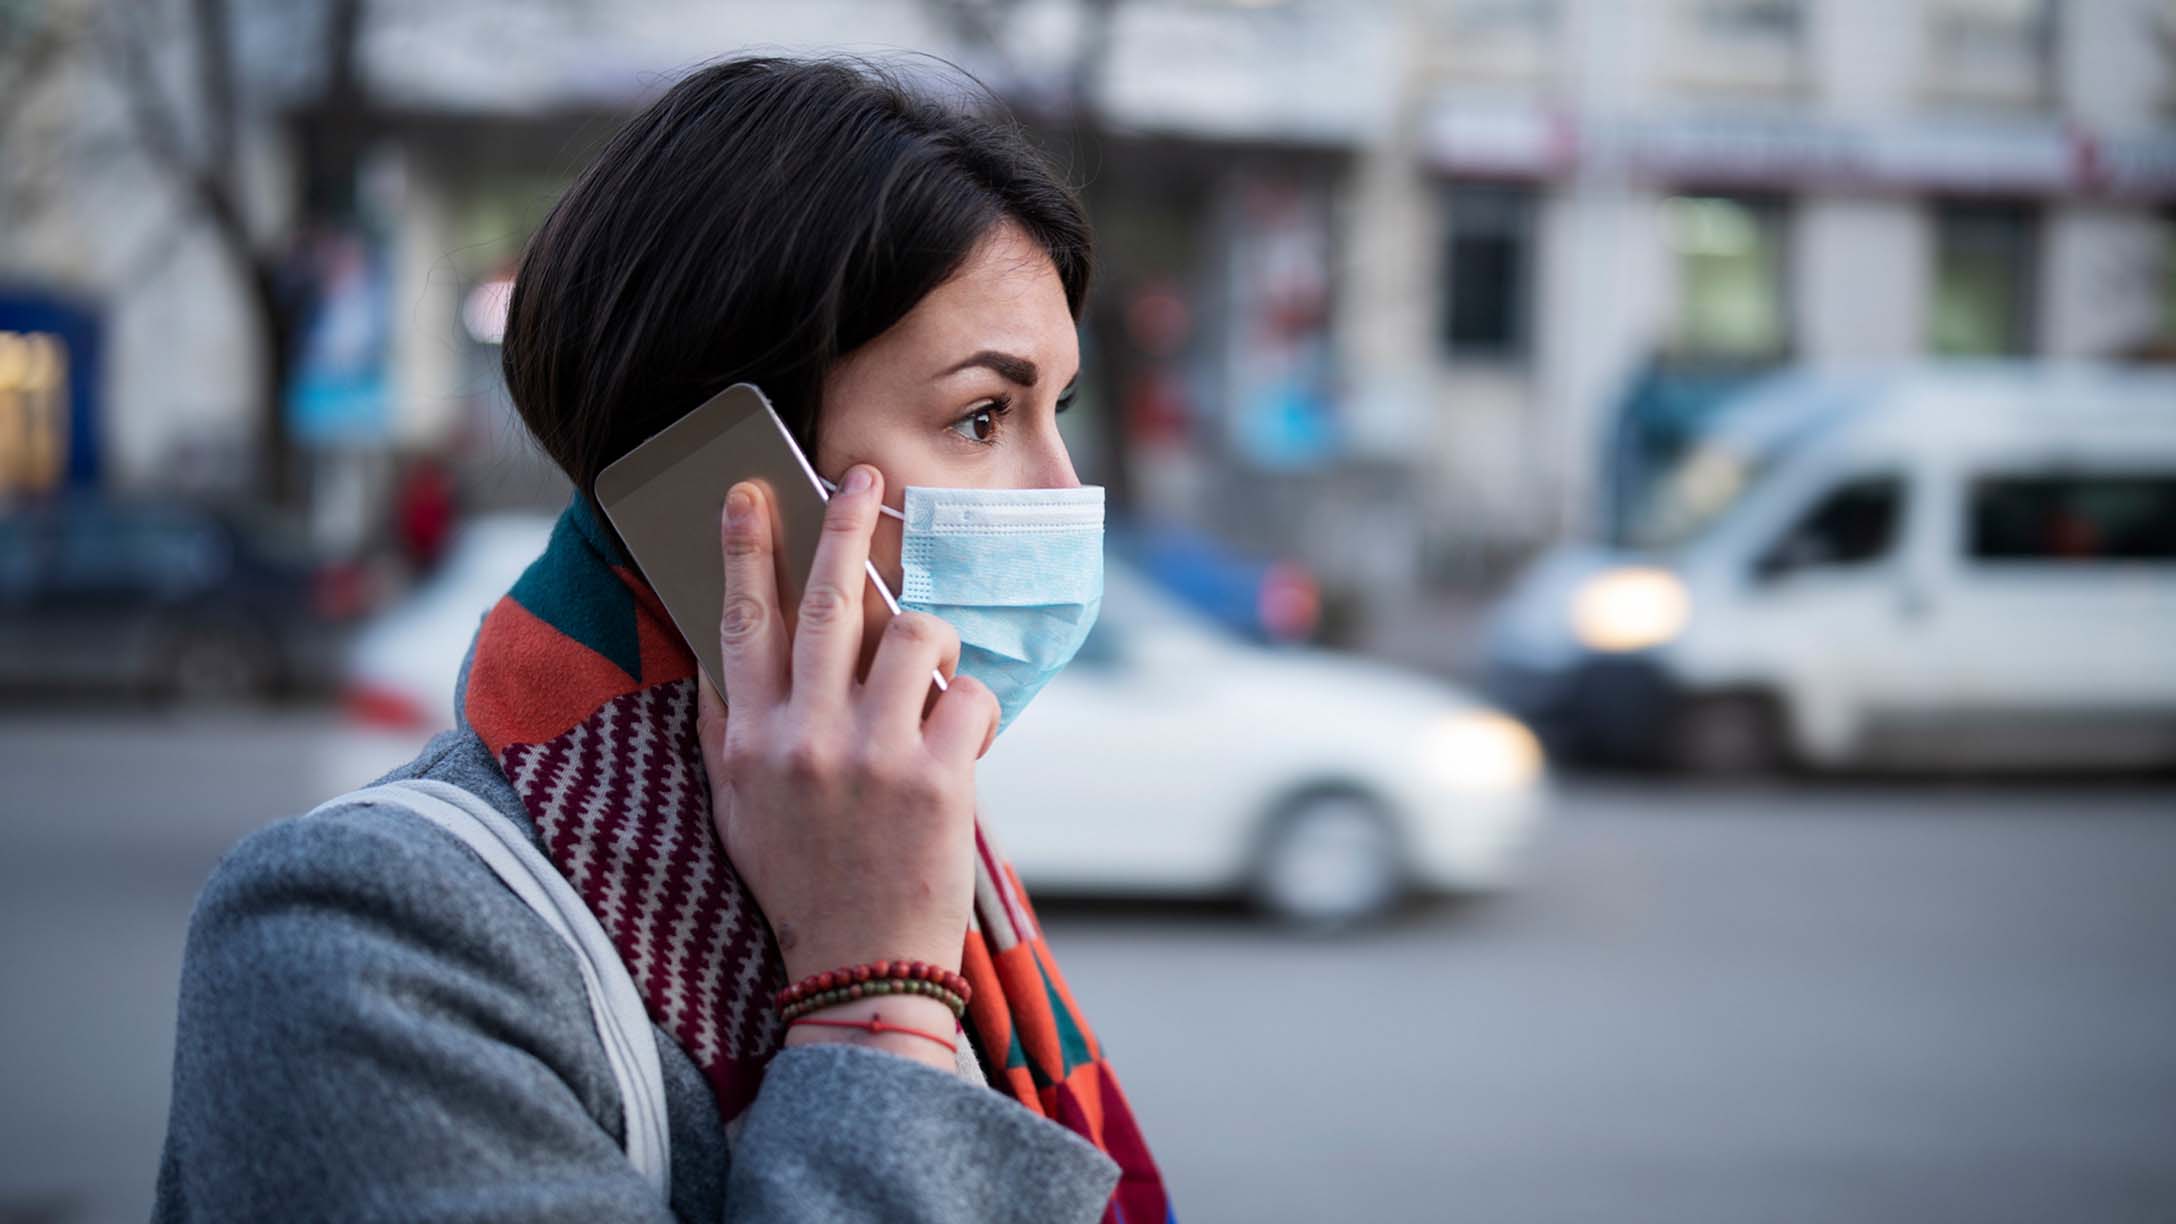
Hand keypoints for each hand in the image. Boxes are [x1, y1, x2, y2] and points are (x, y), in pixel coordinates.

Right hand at [695, 466, 999, 1068]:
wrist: (861, 968)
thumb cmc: (802, 880)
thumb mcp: (737, 806)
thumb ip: (728, 727)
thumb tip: (720, 646)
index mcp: (751, 740)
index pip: (742, 623)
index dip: (744, 549)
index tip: (748, 492)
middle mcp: (805, 738)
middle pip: (827, 603)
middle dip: (843, 525)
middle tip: (859, 473)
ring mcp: (874, 756)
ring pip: (915, 634)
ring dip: (935, 637)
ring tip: (935, 670)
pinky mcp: (939, 779)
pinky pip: (970, 694)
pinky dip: (975, 704)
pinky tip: (965, 738)